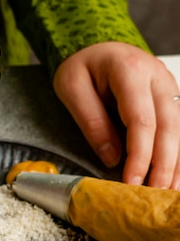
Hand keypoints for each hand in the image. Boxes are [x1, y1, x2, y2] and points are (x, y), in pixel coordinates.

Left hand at [53, 42, 179, 188]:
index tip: (132, 181)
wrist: (96, 45)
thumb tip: (112, 158)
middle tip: (153, 194)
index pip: (142, 120)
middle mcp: (157, 78)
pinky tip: (174, 176)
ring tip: (168, 193)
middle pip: (169, 126)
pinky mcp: (171, 99)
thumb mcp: (72, 88)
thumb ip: (91, 121)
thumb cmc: (81, 66)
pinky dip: (178, 153)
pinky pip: (179, 128)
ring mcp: (169, 87)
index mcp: (130, 70)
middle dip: (163, 165)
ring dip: (176, 163)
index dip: (139, 155)